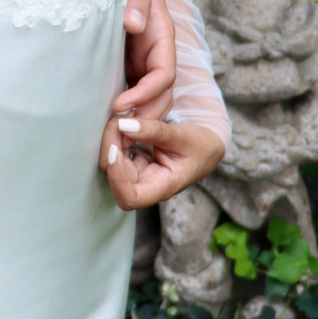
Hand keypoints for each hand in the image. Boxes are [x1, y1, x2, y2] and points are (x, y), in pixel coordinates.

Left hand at [101, 0, 177, 178]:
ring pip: (148, 100)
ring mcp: (139, 60)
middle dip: (144, 117)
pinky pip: (128, 93)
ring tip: (109, 137)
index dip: (146, 93)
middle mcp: (154, 51)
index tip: (120, 105)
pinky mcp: (122, 65)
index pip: (165, 73)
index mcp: (160, 34)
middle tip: (116, 135)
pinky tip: (100, 124)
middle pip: (161, 95)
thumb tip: (134, 24)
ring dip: (134, 120)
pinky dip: (120, 111)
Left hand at [102, 115, 225, 211]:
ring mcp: (139, 176)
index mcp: (163, 187)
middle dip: (110, 150)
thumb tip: (124, 124)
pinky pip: (118, 155)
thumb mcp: (182, 135)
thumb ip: (154, 130)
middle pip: (116, 179)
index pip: (130, 197)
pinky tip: (123, 125)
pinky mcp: (135, 164)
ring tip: (120, 121)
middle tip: (116, 123)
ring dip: (112, 142)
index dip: (116, 177)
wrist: (206, 147)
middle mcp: (147, 186)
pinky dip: (117, 139)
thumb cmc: (200, 146)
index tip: (115, 150)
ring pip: (112, 165)